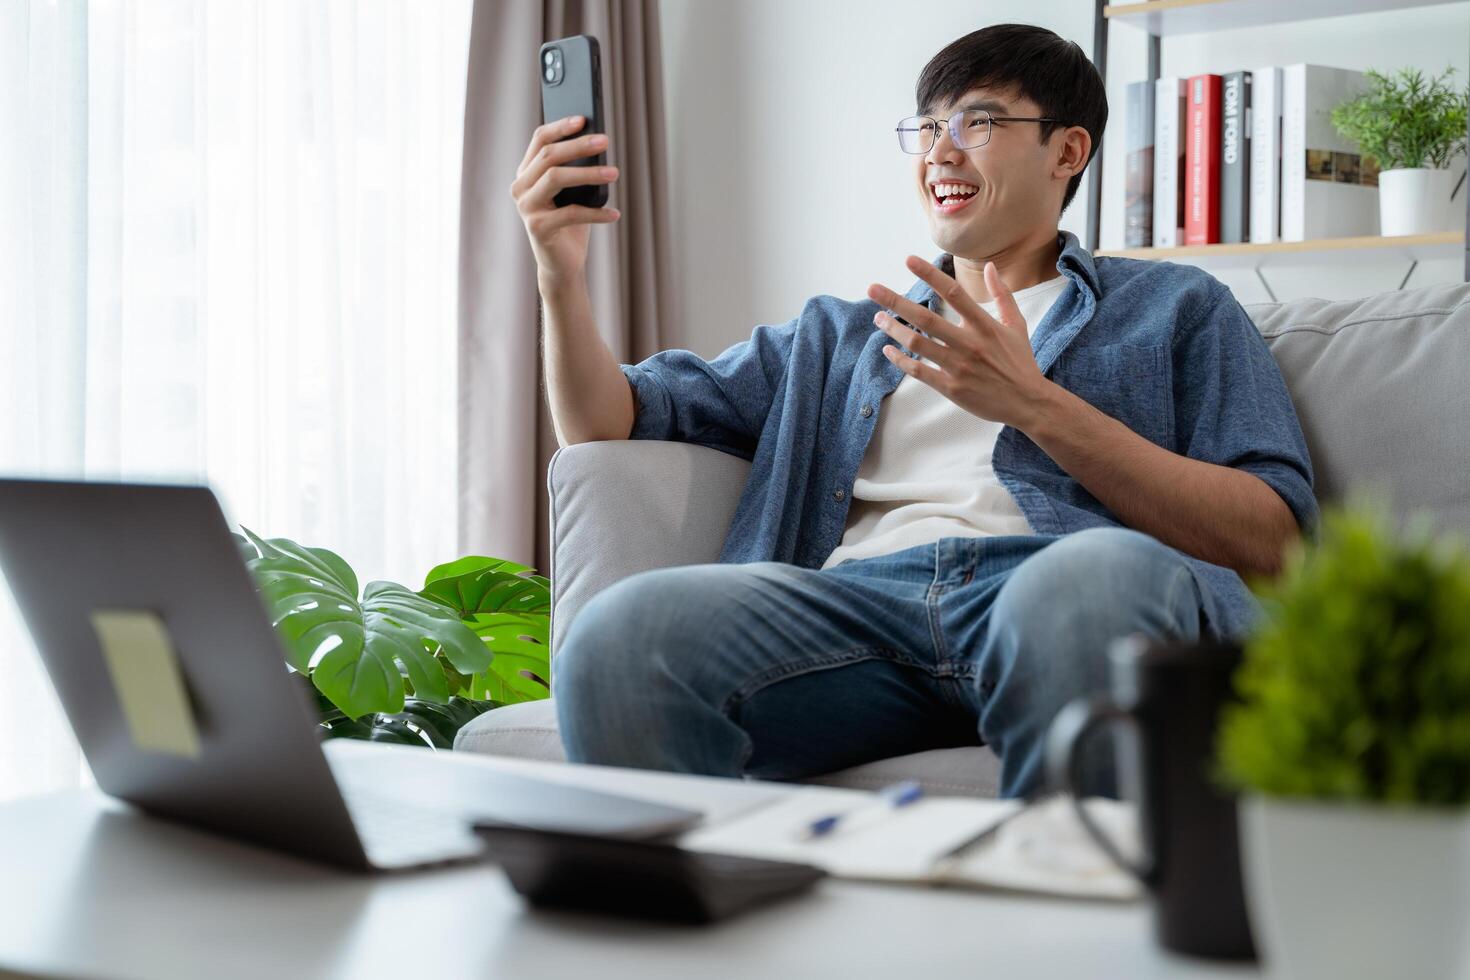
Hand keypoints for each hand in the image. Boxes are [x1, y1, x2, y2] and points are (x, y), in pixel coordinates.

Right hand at [509, 114, 620, 283]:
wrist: (562, 263)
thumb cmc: (570, 223)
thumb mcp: (573, 192)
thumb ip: (576, 169)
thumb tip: (598, 142)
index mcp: (527, 173)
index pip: (540, 140)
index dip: (560, 127)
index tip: (583, 118)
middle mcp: (520, 187)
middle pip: (549, 156)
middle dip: (579, 146)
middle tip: (605, 141)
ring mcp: (526, 207)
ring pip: (556, 178)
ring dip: (589, 174)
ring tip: (614, 173)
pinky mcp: (537, 227)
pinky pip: (571, 214)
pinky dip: (596, 213)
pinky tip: (614, 213)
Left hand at [867, 256, 1053, 431]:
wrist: (1028, 402)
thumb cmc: (1020, 362)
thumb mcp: (1016, 325)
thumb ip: (1002, 294)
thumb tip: (989, 266)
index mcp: (985, 325)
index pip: (954, 293)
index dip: (930, 275)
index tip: (908, 260)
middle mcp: (969, 343)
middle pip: (926, 318)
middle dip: (896, 302)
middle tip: (872, 289)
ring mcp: (959, 366)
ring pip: (918, 344)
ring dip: (894, 330)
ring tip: (878, 318)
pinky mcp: (951, 388)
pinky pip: (919, 371)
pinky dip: (900, 360)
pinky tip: (887, 350)